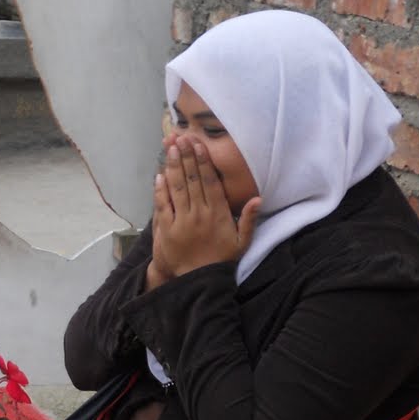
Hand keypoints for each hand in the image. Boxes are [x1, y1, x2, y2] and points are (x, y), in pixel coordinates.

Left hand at [150, 135, 261, 280]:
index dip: (203, 162)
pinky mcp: (167, 230)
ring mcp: (182, 222)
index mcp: (218, 214)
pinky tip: (160, 175)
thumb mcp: (242, 242)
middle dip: (186, 157)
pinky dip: (161, 190)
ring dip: (173, 167)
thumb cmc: (220, 260)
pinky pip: (163, 205)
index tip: (199, 145)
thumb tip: (258, 198)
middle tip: (181, 138)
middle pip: (192, 180)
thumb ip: (249, 219)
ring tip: (171, 148)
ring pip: (177, 189)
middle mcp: (200, 214)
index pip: (210, 182)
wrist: (198, 282)